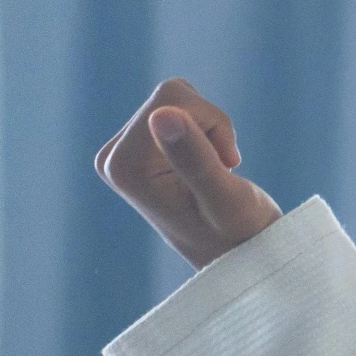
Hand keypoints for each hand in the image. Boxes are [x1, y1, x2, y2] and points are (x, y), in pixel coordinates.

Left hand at [95, 78, 282, 267]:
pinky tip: (207, 167)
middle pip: (170, 96)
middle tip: (224, 170)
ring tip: (217, 172)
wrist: (241, 259)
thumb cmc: (242, 237)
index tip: (226, 166)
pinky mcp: (135, 149)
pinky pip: (175, 108)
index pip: (171, 100)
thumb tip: (161, 114)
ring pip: (176, 99)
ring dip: (210, 129)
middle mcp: (113, 159)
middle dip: (211, 126)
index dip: (213, 124)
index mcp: (124, 168)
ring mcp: (122, 154)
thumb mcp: (227, 199)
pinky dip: (205, 131)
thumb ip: (195, 158)